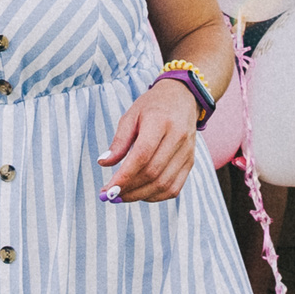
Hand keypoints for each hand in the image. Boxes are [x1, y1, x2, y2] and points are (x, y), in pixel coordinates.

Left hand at [98, 79, 198, 202]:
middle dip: (129, 189)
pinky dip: (156, 196)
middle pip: (153, 172)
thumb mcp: (131, 116)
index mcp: (160, 122)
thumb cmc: (152, 106)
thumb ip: (119, 141)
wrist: (183, 97)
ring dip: (140, 195)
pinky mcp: (190, 162)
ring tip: (122, 196)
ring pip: (164, 184)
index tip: (108, 189)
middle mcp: (177, 138)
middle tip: (111, 195)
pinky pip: (175, 188)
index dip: (124, 176)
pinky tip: (140, 194)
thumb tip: (104, 163)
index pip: (142, 155)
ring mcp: (187, 152)